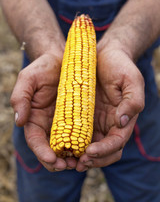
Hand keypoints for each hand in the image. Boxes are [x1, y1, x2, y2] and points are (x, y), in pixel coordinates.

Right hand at [11, 52, 76, 170]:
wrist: (62, 60)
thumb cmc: (43, 68)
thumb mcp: (28, 78)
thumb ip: (21, 98)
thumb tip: (19, 121)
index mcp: (35, 119)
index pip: (36, 140)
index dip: (42, 152)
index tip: (52, 160)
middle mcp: (50, 125)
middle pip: (52, 149)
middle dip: (59, 161)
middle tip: (70, 166)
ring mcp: (66, 123)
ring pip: (69, 146)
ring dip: (74, 157)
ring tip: (83, 161)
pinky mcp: (80, 118)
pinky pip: (83, 134)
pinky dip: (86, 144)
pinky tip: (93, 148)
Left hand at [76, 48, 144, 170]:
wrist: (103, 54)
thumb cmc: (120, 66)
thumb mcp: (131, 80)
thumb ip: (133, 101)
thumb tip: (122, 123)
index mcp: (123, 119)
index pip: (116, 142)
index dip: (105, 150)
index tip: (90, 152)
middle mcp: (109, 124)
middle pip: (104, 151)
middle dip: (92, 160)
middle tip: (77, 162)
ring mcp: (95, 120)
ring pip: (89, 146)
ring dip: (79, 156)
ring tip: (66, 159)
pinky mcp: (81, 114)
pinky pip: (75, 132)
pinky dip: (70, 141)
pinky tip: (60, 143)